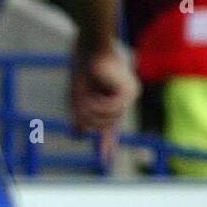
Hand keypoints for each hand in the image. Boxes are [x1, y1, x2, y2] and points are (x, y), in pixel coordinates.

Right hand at [70, 46, 138, 162]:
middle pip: (105, 124)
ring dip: (90, 110)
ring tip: (82, 96)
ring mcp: (129, 95)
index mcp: (113, 100)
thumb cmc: (82, 66)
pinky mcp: (129, 92)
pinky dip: (98, 104)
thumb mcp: (76, 96)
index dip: (107, 143)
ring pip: (108, 119)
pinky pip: (111, 109)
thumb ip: (79, 116)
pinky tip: (93, 93)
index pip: (111, 126)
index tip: (105, 160)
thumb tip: (78, 136)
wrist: (89, 46)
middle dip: (87, 118)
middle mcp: (124, 99)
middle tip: (77, 104)